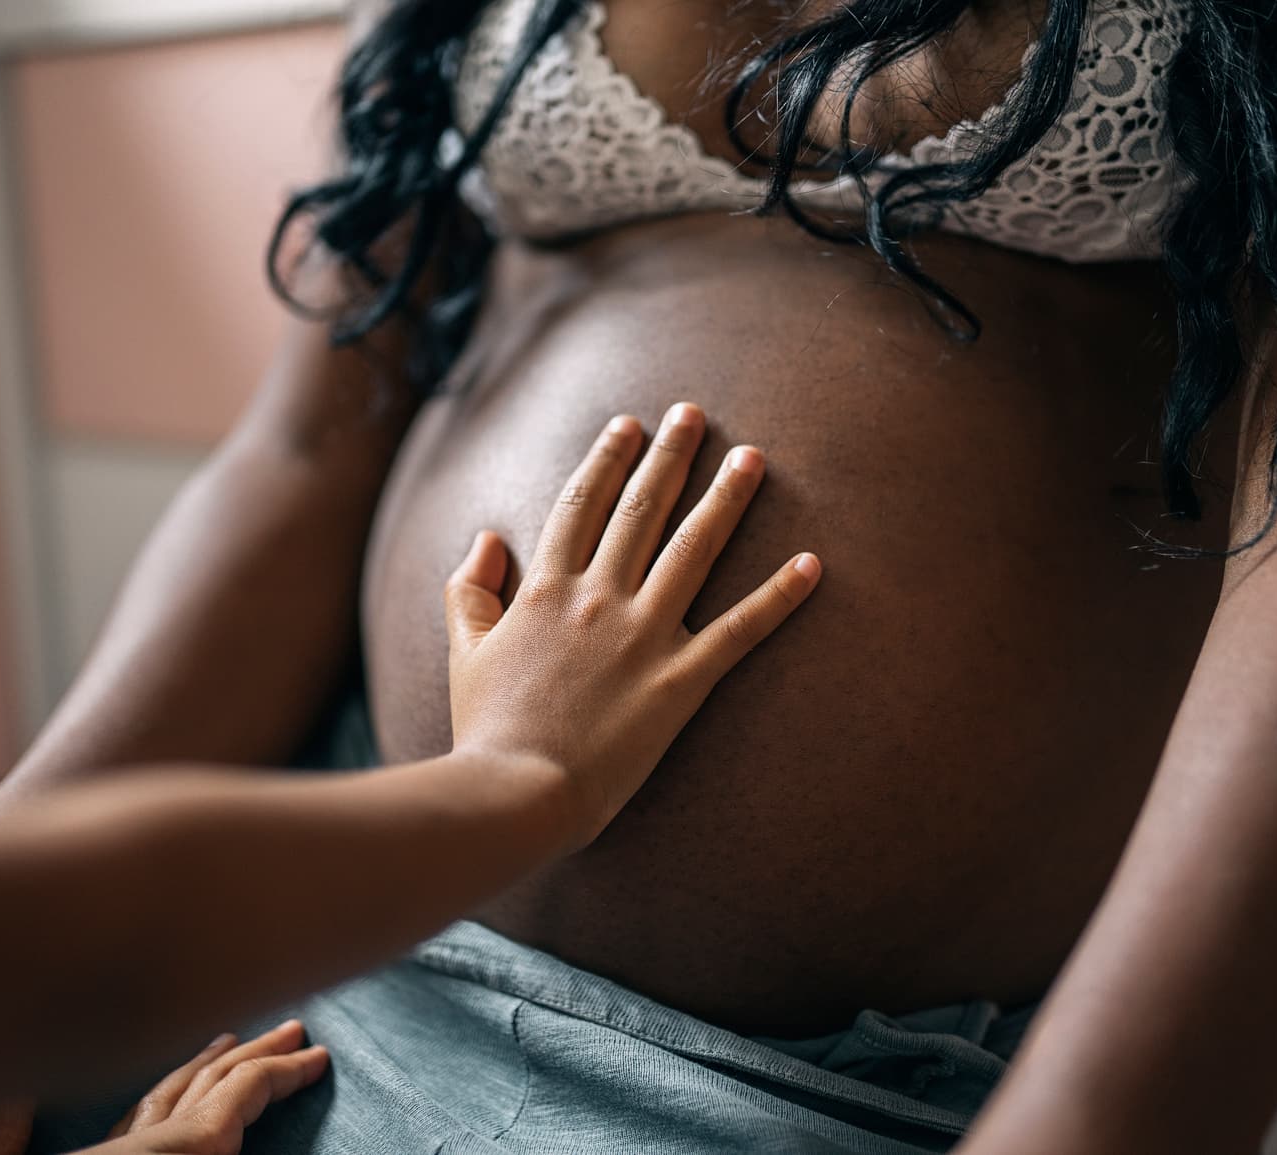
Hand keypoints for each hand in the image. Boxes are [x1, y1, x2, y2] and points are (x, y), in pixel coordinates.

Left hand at [83, 1021, 326, 1154]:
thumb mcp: (198, 1153)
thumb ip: (227, 1146)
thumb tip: (263, 1145)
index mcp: (192, 1144)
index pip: (247, 1087)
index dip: (288, 1071)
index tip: (321, 1058)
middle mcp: (154, 1137)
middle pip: (209, 1078)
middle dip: (254, 1051)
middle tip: (291, 1032)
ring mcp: (120, 1148)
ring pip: (165, 1091)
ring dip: (203, 1065)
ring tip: (226, 1043)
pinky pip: (136, 1118)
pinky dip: (163, 1098)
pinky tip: (162, 1099)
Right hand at [445, 403, 820, 845]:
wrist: (517, 792)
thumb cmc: (487, 729)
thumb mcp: (465, 652)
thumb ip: (469, 590)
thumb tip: (487, 539)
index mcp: (546, 589)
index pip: (581, 504)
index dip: (607, 459)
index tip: (628, 425)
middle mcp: (599, 597)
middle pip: (641, 509)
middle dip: (671, 455)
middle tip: (695, 413)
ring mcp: (644, 636)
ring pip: (694, 549)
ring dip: (727, 499)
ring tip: (754, 458)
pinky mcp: (680, 681)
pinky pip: (740, 630)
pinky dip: (779, 596)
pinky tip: (812, 564)